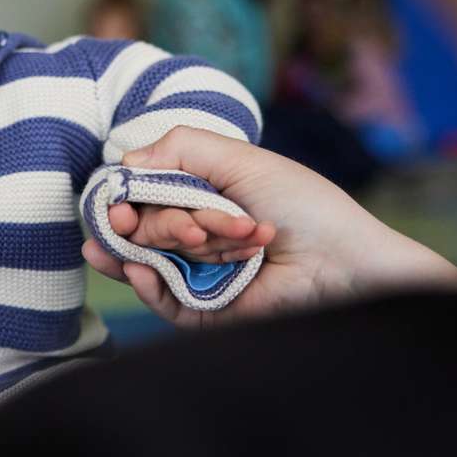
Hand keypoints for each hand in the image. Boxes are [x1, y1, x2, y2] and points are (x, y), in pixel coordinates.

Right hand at [83, 127, 456, 329]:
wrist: (341, 261)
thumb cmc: (302, 204)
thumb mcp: (239, 159)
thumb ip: (179, 148)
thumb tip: (121, 161)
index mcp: (203, 196)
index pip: (142, 196)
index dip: (122, 198)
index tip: (115, 202)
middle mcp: (197, 233)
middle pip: (142, 227)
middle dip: (161, 222)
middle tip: (195, 228)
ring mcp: (199, 271)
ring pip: (148, 258)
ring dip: (168, 246)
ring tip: (200, 241)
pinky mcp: (204, 308)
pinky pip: (159, 299)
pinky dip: (145, 284)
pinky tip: (142, 270)